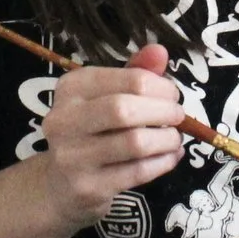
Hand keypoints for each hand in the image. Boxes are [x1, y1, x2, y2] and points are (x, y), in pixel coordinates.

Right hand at [36, 43, 187, 230]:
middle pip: (126, 109)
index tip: (172, 96)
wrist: (59, 186)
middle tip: (179, 116)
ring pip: (134, 143)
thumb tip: (160, 51)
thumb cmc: (90, 133)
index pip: (129, 79)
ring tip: (174, 138)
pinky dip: (163, 163)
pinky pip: (137, 172)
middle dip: (164, 112)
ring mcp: (73, 156)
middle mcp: (64, 119)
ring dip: (166, 139)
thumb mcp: (106, 97)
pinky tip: (170, 157)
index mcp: (71, 88)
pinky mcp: (88, 187)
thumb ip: (134, 73)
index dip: (161, 86)